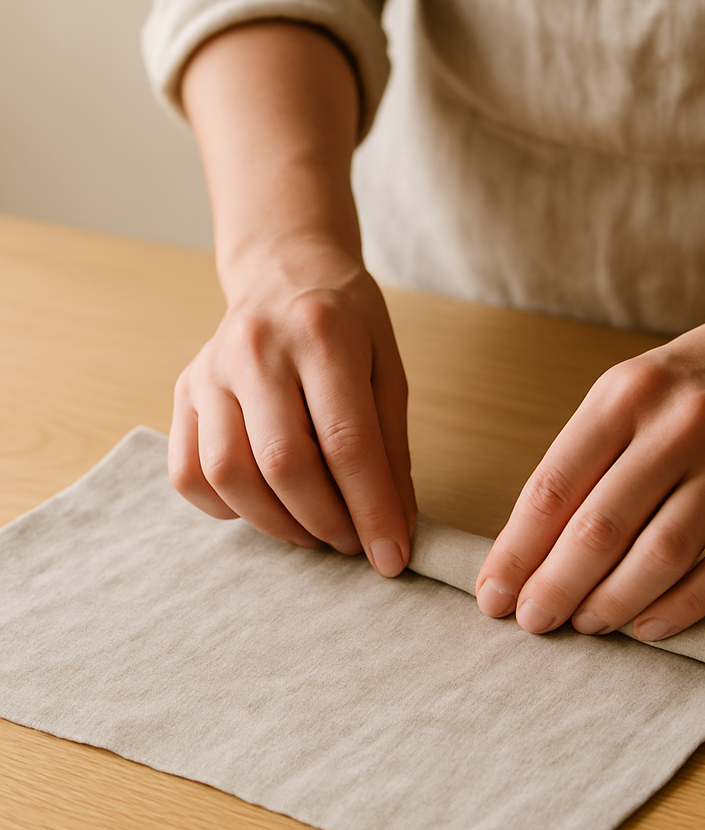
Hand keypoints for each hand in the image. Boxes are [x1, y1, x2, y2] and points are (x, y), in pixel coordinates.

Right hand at [168, 241, 415, 575]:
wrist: (284, 273)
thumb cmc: (347, 325)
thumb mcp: (387, 369)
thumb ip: (391, 446)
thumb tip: (395, 526)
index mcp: (322, 334)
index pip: (347, 442)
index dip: (371, 509)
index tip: (392, 557)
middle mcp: (257, 350)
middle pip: (285, 463)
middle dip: (327, 522)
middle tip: (352, 542)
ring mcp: (210, 371)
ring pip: (230, 475)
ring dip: (278, 524)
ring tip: (315, 530)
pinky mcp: (183, 393)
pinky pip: (190, 475)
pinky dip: (229, 508)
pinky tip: (266, 504)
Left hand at [475, 311, 704, 639]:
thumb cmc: (682, 385)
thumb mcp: (620, 395)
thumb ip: (579, 463)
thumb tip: (526, 552)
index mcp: (625, 394)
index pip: (554, 486)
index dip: (517, 550)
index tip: (493, 594)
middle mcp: (680, 424)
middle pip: (604, 526)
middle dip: (558, 586)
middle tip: (534, 621)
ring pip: (665, 553)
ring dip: (615, 602)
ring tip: (587, 624)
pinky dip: (685, 606)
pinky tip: (649, 626)